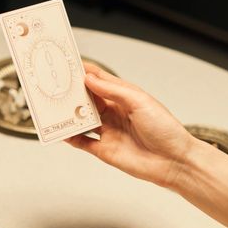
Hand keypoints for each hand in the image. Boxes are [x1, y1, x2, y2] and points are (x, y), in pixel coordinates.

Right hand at [67, 65, 202, 187]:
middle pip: (87, 99)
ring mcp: (108, 132)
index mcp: (124, 98)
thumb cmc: (165, 130)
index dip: (84, 73)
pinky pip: (82, 142)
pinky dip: (71, 136)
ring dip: (69, 114)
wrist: (173, 162)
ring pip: (82, 120)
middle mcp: (114, 113)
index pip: (100, 81)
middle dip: (72, 93)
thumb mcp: (139, 102)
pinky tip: (61, 131)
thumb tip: (90, 80)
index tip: (68, 65)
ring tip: (54, 106)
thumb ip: (113, 90)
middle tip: (55, 85)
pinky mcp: (104, 150)